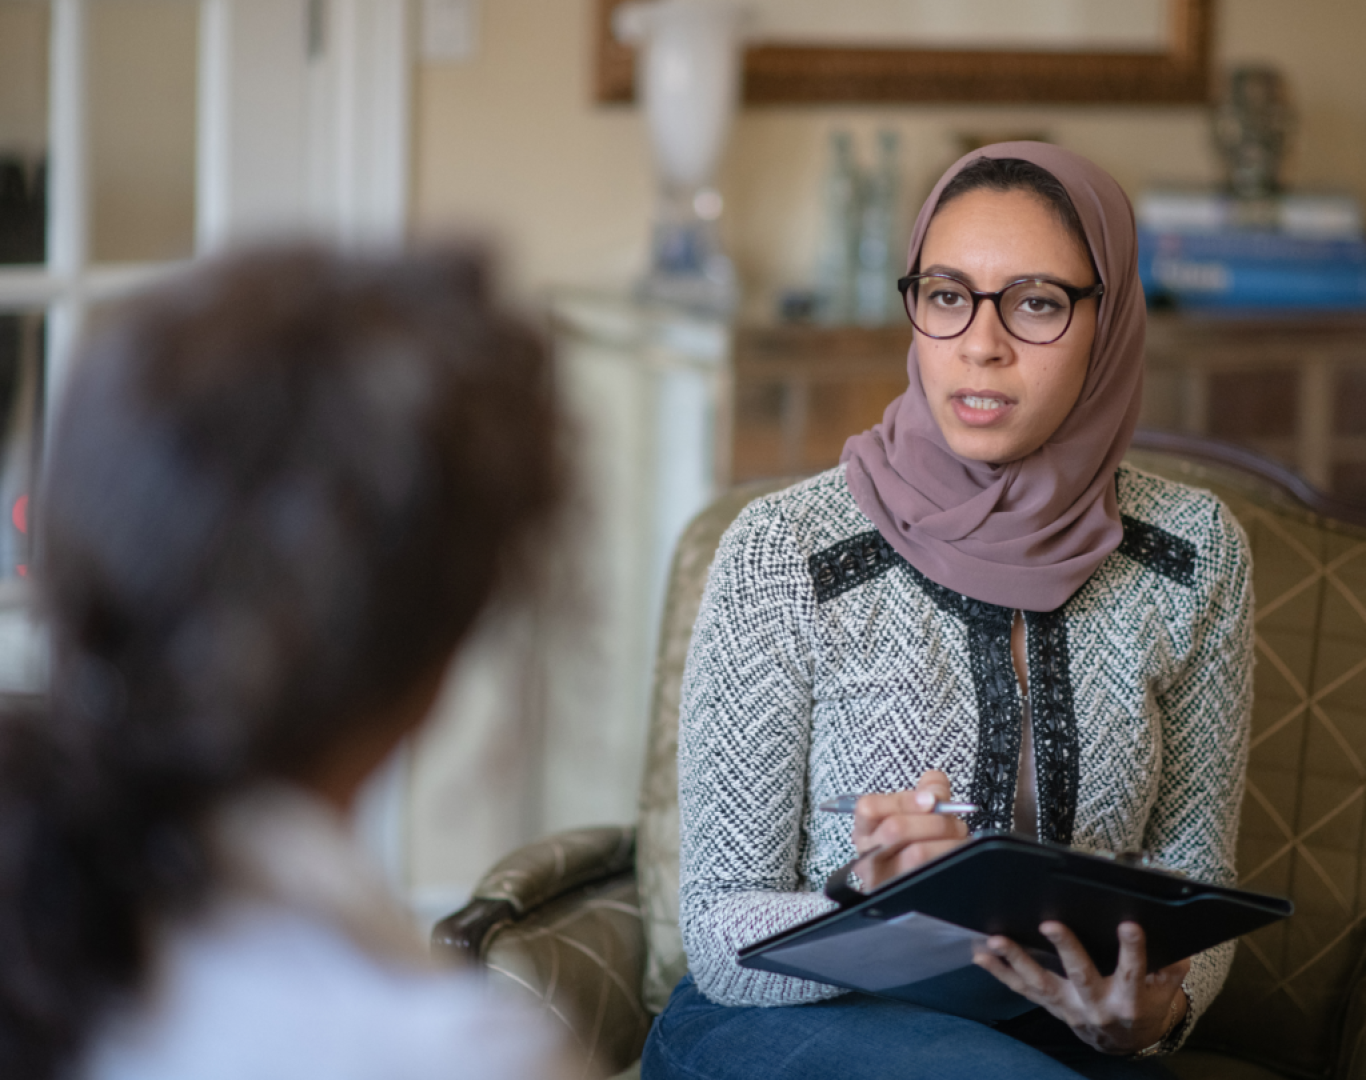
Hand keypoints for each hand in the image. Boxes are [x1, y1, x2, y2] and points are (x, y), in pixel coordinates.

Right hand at [850, 770, 968, 889]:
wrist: (923, 891)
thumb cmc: (913, 847)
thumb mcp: (915, 815)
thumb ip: (927, 791)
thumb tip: (934, 782)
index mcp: (865, 831)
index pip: (869, 808)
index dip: (904, 800)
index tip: (931, 799)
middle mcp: (868, 856)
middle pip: (895, 829)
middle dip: (934, 821)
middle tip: (953, 823)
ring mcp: (885, 880)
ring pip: (917, 853)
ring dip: (948, 841)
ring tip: (958, 840)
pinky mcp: (906, 897)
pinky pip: (934, 874)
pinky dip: (953, 858)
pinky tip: (959, 855)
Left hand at [973, 920, 1189, 1054]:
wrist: (1124, 1040)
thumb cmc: (1145, 1004)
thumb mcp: (1165, 989)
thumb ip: (1170, 964)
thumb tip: (1173, 931)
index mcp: (1129, 999)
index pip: (1133, 970)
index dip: (1133, 948)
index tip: (1129, 924)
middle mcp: (1096, 1005)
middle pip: (1081, 975)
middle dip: (1066, 949)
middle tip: (1050, 924)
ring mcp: (1069, 1007)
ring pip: (1041, 983)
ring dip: (1017, 960)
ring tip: (997, 939)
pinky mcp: (1049, 1005)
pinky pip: (1021, 989)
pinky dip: (999, 972)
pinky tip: (980, 954)